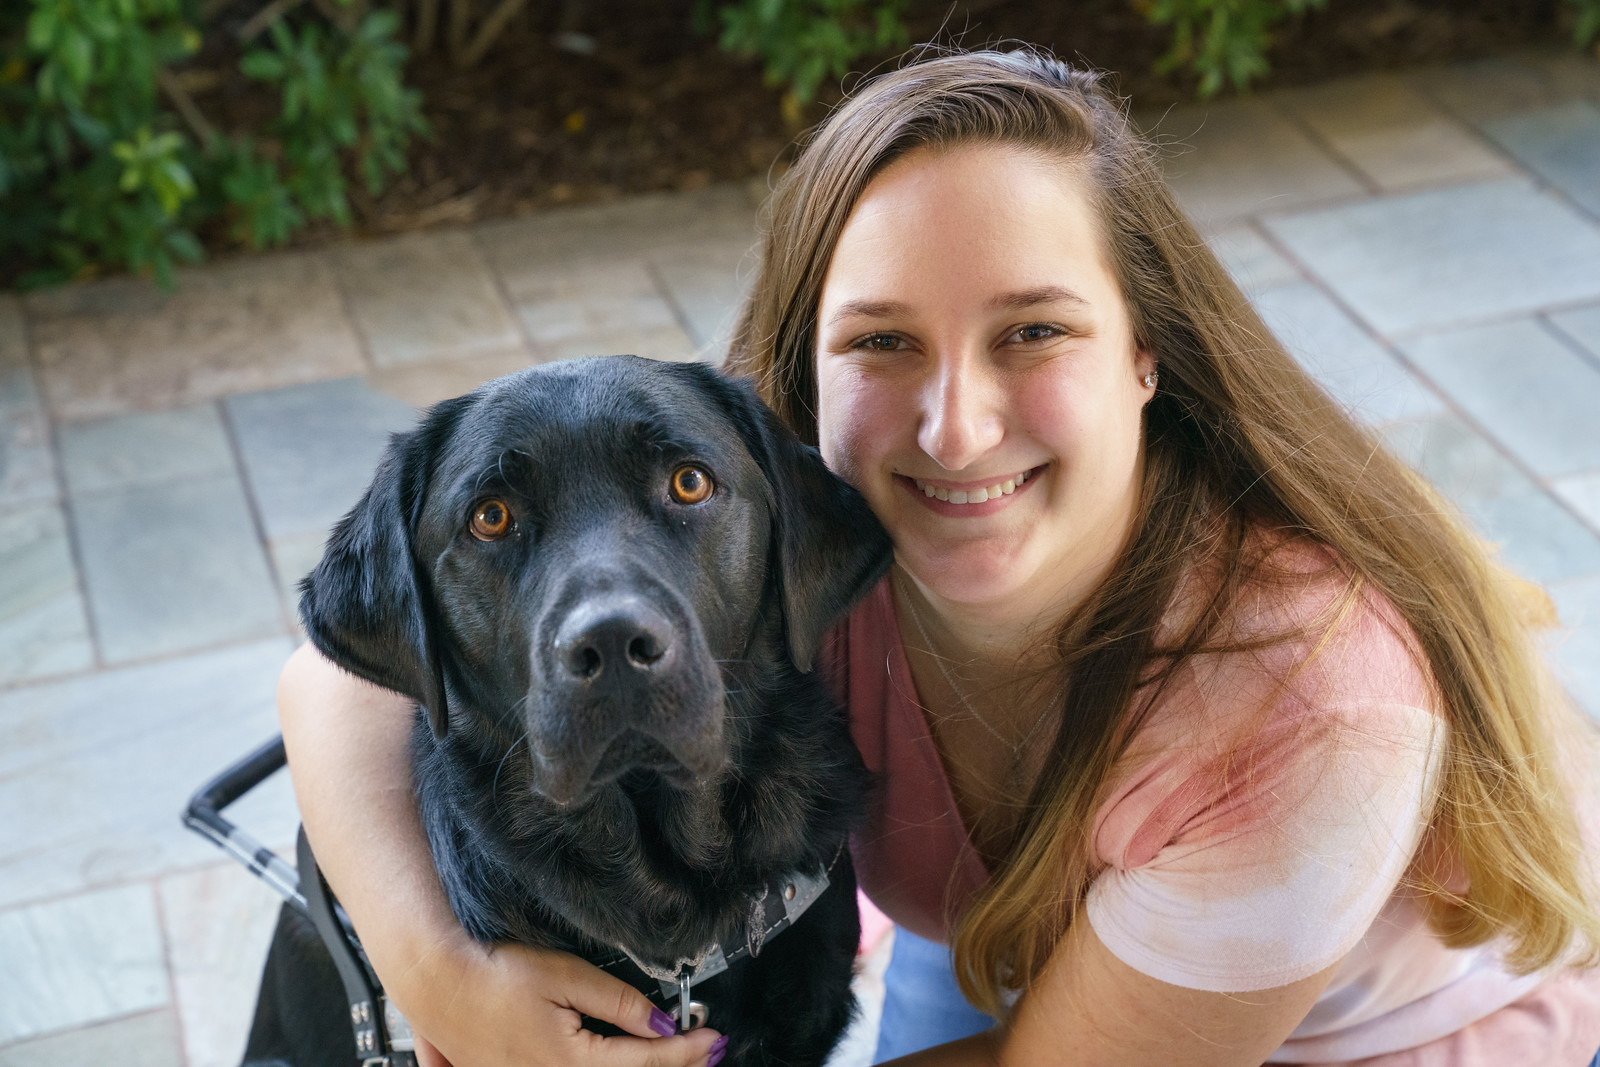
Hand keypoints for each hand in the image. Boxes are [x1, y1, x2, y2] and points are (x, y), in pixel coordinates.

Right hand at [392, 934, 726, 1066]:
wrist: (438, 986)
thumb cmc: (496, 976)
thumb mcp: (566, 977)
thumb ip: (619, 1003)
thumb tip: (662, 1022)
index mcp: (571, 1062)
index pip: (645, 1060)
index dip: (686, 1051)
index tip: (715, 1039)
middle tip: (709, 1051)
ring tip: (680, 1059)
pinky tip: (627, 1059)